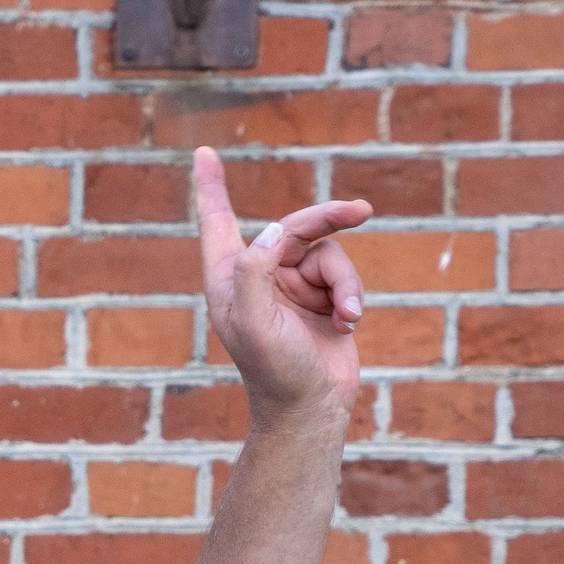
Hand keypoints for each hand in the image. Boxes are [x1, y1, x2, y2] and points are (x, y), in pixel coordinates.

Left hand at [193, 145, 373, 435]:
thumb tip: (275, 230)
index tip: (203, 152)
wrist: (311, 410)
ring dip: (343, 283)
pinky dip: (351, 298)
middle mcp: (257, 278)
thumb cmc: (275, 371)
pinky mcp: (320, 299)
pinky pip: (343, 276)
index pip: (217, 222)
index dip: (211, 187)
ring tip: (348, 315)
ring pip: (328, 252)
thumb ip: (256, 272)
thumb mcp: (255, 322)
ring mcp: (290, 288)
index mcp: (229, 280)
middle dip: (327, 219)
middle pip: (293, 226)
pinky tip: (349, 325)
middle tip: (360, 209)